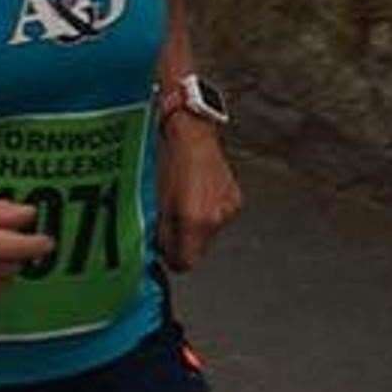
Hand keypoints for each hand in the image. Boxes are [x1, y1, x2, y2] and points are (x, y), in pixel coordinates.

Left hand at [157, 116, 242, 271]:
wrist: (192, 128)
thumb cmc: (169, 156)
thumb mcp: (157, 198)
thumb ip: (161, 230)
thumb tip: (160, 248)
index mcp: (193, 219)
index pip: (185, 262)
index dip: (172, 259)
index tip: (164, 252)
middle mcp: (214, 218)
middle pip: (198, 251)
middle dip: (184, 242)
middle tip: (170, 225)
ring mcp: (228, 209)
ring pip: (208, 233)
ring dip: (196, 226)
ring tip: (183, 202)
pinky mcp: (235, 200)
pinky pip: (218, 217)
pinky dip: (207, 212)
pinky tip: (197, 193)